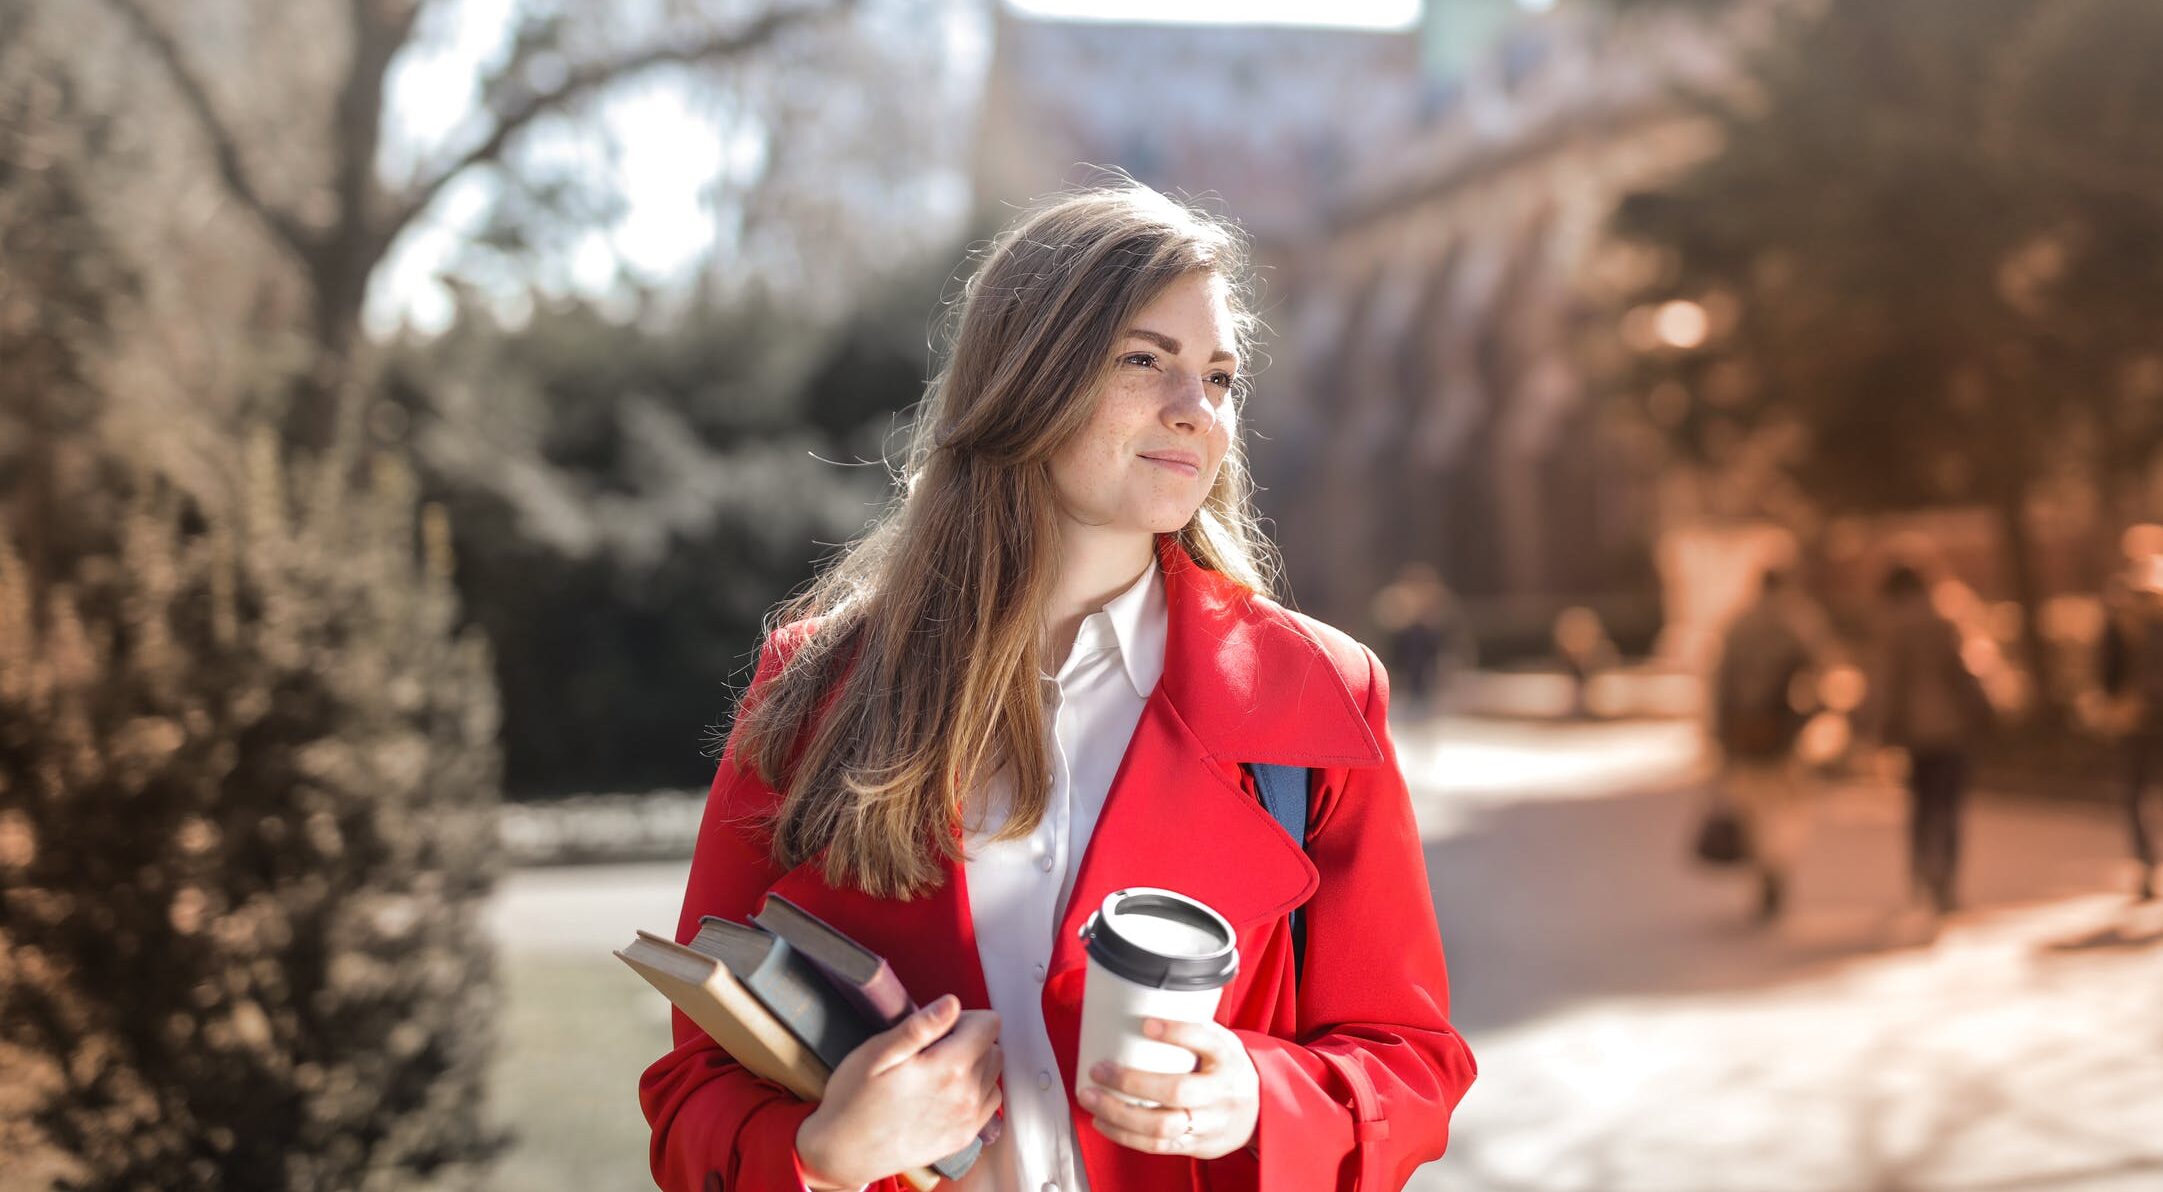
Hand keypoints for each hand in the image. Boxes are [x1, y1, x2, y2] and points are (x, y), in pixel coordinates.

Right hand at [795, 995, 1003, 1189]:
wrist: (843, 1153)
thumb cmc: (853, 1101)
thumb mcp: (877, 1053)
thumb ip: (919, 1027)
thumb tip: (951, 1004)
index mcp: (947, 1068)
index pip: (989, 1024)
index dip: (963, 1018)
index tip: (940, 1028)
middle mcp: (965, 1096)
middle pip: (993, 1049)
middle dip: (969, 1040)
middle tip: (933, 1049)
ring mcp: (967, 1120)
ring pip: (992, 1076)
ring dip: (974, 1067)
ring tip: (937, 1072)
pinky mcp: (963, 1138)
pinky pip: (987, 1104)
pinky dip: (974, 1093)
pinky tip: (945, 1093)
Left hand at [1076, 1017, 1258, 1160]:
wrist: (1259, 1113)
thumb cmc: (1225, 1070)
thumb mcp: (1220, 1043)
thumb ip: (1189, 1030)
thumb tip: (1134, 1003)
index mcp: (1228, 1057)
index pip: (1206, 1040)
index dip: (1177, 1031)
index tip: (1145, 1024)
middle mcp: (1222, 1092)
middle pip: (1177, 1090)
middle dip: (1131, 1081)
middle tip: (1099, 1069)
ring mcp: (1209, 1123)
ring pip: (1162, 1125)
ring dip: (1119, 1113)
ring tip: (1091, 1098)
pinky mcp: (1196, 1145)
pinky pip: (1157, 1146)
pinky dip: (1125, 1135)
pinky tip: (1102, 1121)